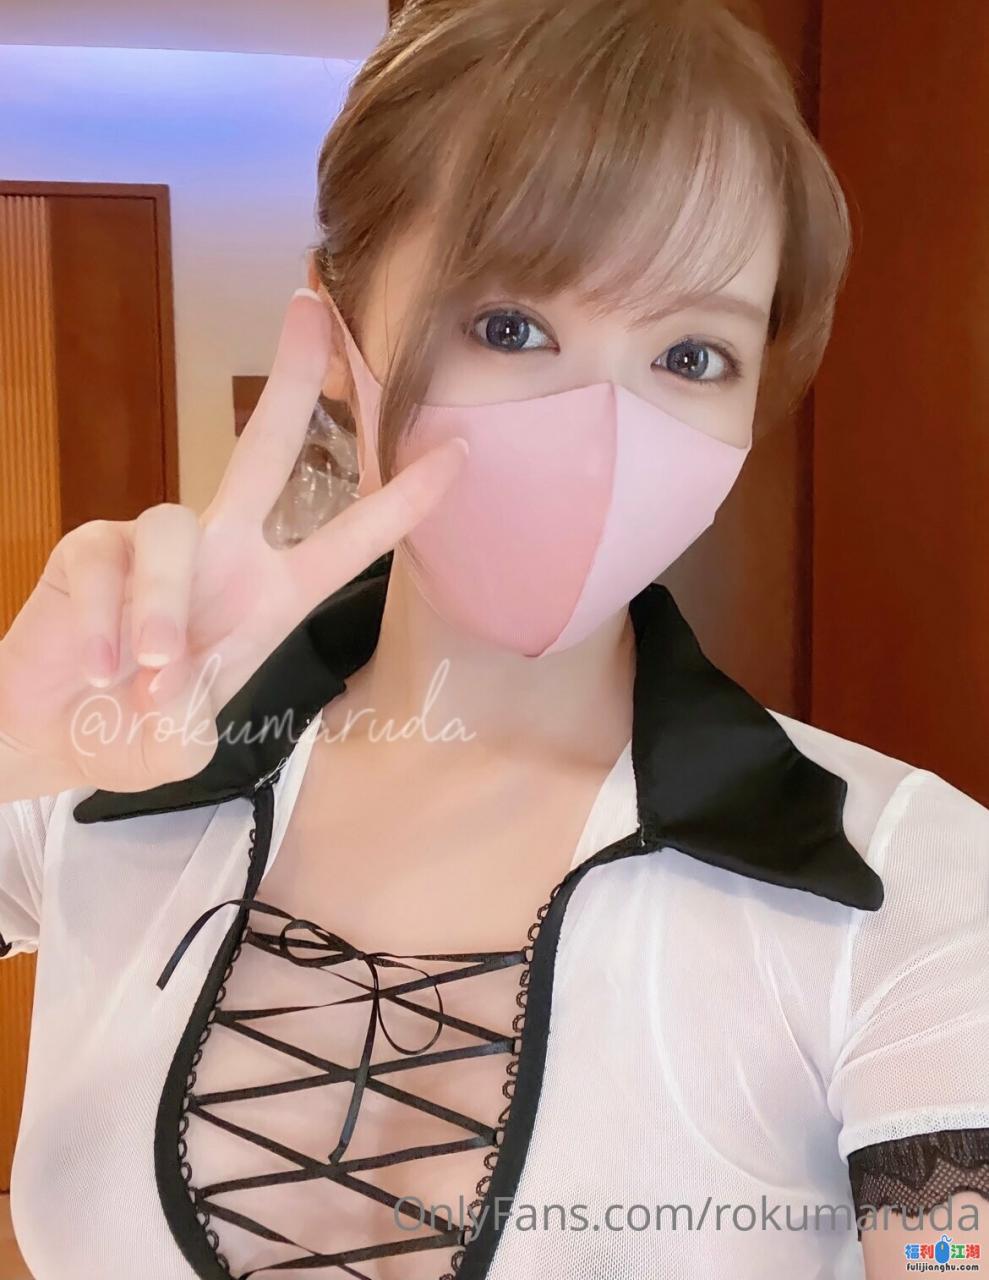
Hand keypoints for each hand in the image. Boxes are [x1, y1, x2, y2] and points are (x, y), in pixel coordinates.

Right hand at [0, 290, 467, 797]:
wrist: (44, 737)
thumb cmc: (128, 735)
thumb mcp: (179, 745)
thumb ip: (186, 722)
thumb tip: (168, 677)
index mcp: (272, 597)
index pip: (352, 539)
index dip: (403, 499)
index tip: (460, 453)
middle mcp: (223, 555)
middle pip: (264, 450)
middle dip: (290, 380)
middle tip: (312, 308)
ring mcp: (154, 544)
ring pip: (174, 528)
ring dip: (161, 607)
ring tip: (144, 675)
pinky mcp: (92, 546)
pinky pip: (109, 563)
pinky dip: (104, 621)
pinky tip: (98, 667)